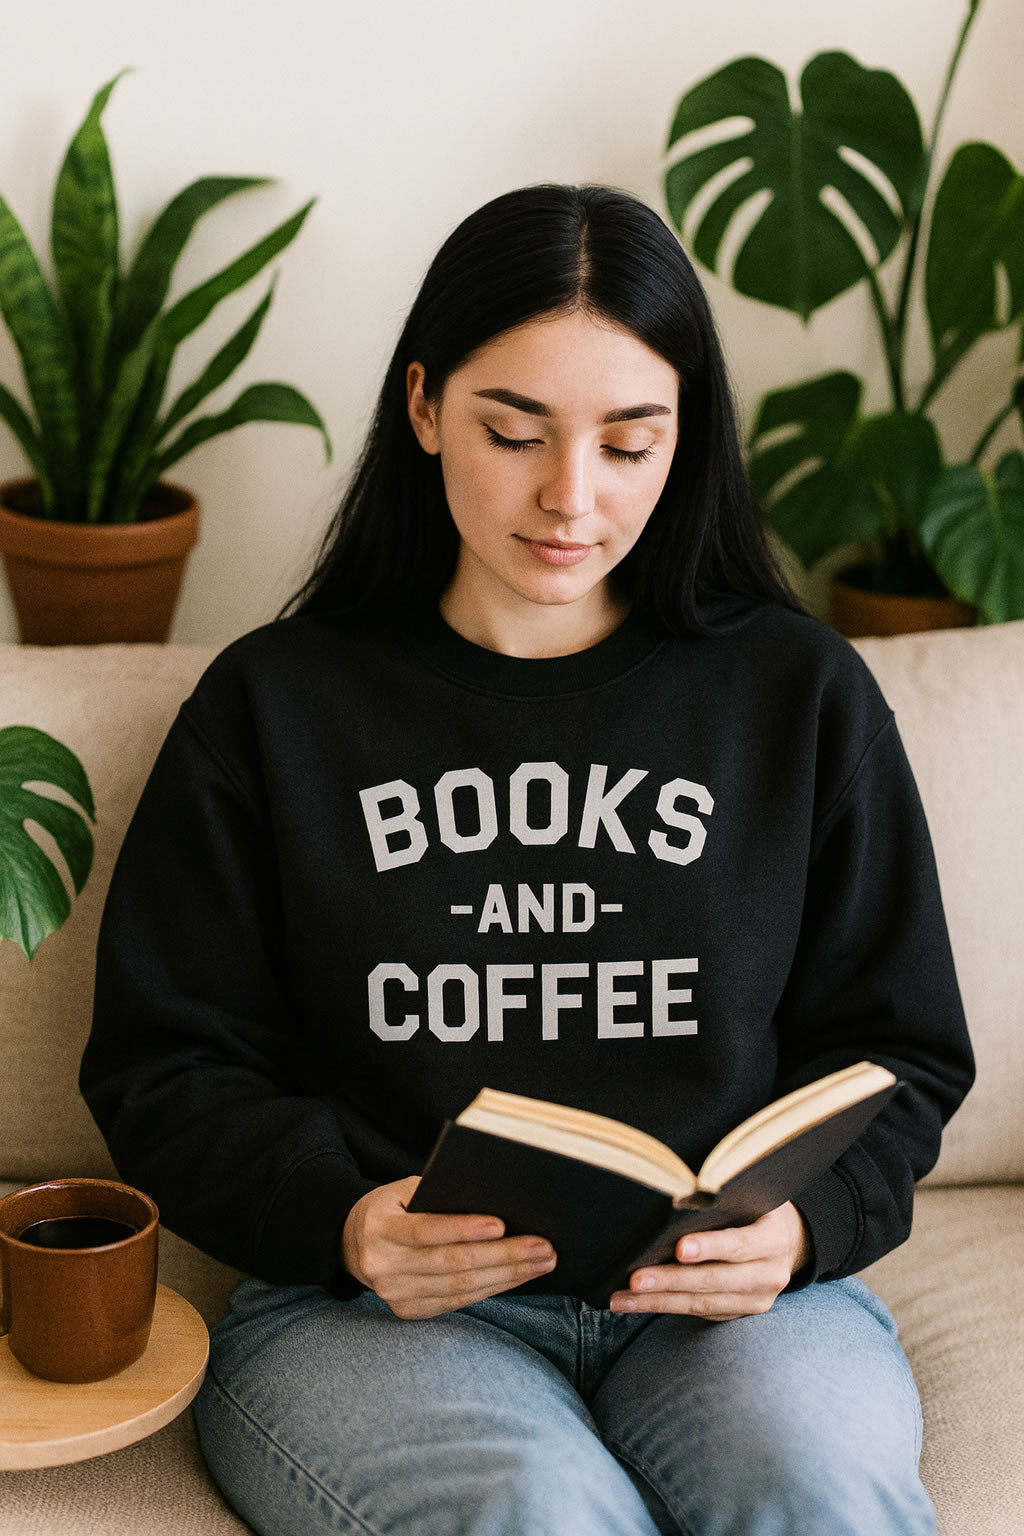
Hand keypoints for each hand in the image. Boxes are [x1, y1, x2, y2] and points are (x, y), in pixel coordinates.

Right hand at [341, 1176, 556, 1319]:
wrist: (352, 1244)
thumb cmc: (392, 1208)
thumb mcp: (403, 1191)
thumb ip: (439, 1195)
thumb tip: (494, 1200)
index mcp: (380, 1228)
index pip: (426, 1230)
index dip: (464, 1229)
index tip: (501, 1224)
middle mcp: (384, 1266)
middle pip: (451, 1263)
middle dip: (503, 1256)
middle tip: (543, 1248)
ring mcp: (395, 1294)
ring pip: (460, 1287)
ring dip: (507, 1276)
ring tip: (542, 1262)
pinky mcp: (408, 1311)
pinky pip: (457, 1302)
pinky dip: (491, 1289)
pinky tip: (517, 1277)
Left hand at [608, 1201, 810, 1320]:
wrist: (790, 1241)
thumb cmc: (759, 1208)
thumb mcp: (753, 1197)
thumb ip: (725, 1202)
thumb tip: (675, 1198)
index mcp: (773, 1239)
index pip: (740, 1244)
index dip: (710, 1247)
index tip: (678, 1249)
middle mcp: (769, 1275)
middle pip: (714, 1281)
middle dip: (670, 1281)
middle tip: (634, 1280)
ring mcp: (756, 1300)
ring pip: (702, 1304)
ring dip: (658, 1303)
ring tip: (620, 1300)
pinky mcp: (740, 1312)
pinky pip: (700, 1313)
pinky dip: (666, 1307)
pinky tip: (638, 1303)